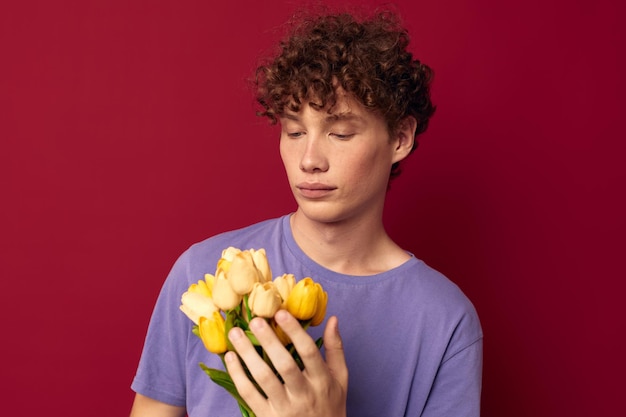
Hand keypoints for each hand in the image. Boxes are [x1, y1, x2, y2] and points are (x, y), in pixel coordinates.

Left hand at [224, 310, 347, 416]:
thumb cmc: (331, 405)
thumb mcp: (340, 378)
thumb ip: (335, 348)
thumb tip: (332, 319)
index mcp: (322, 381)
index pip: (309, 352)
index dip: (295, 331)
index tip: (281, 313)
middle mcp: (304, 394)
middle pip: (285, 364)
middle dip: (269, 340)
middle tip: (255, 320)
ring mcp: (285, 408)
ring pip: (264, 378)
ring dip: (248, 354)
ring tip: (235, 334)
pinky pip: (250, 395)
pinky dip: (238, 375)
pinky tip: (230, 358)